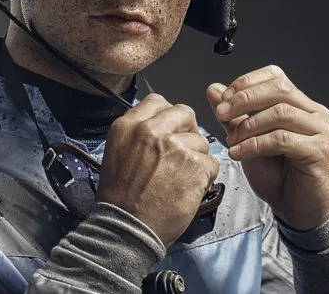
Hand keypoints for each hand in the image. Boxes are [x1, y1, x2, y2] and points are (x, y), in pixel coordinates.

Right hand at [97, 93, 219, 246]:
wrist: (127, 228)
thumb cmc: (120, 198)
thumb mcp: (117, 152)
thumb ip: (137, 133)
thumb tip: (160, 125)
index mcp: (129, 125)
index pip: (157, 101)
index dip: (168, 116)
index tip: (170, 129)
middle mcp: (151, 130)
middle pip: (184, 113)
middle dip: (187, 131)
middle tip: (182, 152)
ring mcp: (174, 146)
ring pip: (201, 140)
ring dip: (196, 158)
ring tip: (182, 177)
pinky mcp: (194, 165)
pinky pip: (212, 162)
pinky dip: (205, 177)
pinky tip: (190, 188)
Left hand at [206, 65, 328, 229]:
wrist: (296, 210)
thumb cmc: (276, 176)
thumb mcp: (246, 139)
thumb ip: (232, 115)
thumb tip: (214, 89)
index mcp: (299, 103)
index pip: (274, 76)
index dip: (246, 83)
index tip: (223, 99)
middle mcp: (314, 112)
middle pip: (278, 89)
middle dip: (244, 99)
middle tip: (221, 112)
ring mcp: (321, 130)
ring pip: (280, 112)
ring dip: (249, 125)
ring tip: (231, 140)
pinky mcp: (320, 150)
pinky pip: (282, 138)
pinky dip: (255, 144)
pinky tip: (240, 152)